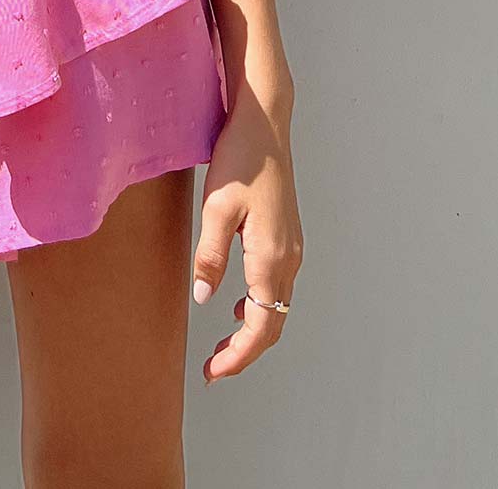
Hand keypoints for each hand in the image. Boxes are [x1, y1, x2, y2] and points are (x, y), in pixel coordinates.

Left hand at [191, 92, 302, 384]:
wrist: (265, 124)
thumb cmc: (240, 159)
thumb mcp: (216, 208)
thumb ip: (211, 256)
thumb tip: (205, 299)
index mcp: (271, 258)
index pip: (261, 326)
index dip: (239, 356)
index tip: (213, 373)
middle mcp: (289, 259)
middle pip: (273, 324)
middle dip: (245, 352)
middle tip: (214, 367)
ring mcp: (292, 247)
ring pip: (278, 307)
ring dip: (253, 330)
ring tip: (223, 345)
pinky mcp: (287, 236)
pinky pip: (278, 285)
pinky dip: (261, 306)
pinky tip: (239, 303)